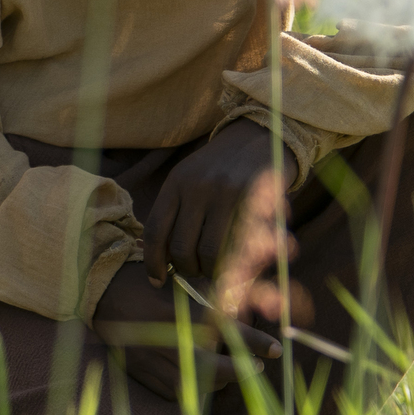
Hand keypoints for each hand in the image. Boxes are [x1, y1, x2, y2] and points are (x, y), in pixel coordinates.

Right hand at [87, 260, 278, 387]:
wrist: (102, 294)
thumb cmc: (147, 282)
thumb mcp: (181, 283)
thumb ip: (210, 299)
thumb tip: (243, 311)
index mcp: (181, 313)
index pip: (228, 332)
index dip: (256, 342)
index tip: (276, 349)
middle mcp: (169, 339)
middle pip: (216, 369)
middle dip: (240, 371)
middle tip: (255, 367)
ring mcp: (154, 359)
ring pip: (196, 383)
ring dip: (218, 381)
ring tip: (228, 371)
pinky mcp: (142, 372)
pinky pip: (173, 391)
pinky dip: (190, 388)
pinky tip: (198, 379)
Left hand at [142, 129, 291, 289]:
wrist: (260, 133)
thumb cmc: (222, 165)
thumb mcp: (191, 178)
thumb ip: (178, 211)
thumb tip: (165, 259)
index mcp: (176, 182)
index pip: (156, 230)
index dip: (153, 262)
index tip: (157, 280)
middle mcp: (197, 187)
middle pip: (182, 248)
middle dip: (188, 271)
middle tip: (196, 275)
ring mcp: (226, 194)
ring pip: (210, 252)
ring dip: (212, 272)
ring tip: (217, 272)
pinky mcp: (254, 201)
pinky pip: (240, 246)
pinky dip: (238, 264)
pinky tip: (239, 267)